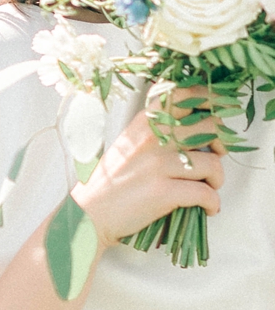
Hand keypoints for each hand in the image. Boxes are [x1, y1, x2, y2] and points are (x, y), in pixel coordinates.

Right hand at [73, 106, 222, 248]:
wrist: (89, 214)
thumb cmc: (109, 182)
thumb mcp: (128, 143)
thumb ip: (156, 130)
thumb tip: (194, 127)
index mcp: (145, 122)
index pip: (186, 95)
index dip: (210, 101)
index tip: (216, 116)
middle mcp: (153, 138)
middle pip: (210, 127)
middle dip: (221, 144)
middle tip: (215, 156)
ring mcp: (159, 165)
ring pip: (213, 163)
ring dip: (217, 178)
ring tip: (209, 187)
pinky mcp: (164, 193)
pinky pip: (206, 194)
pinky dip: (213, 203)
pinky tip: (208, 208)